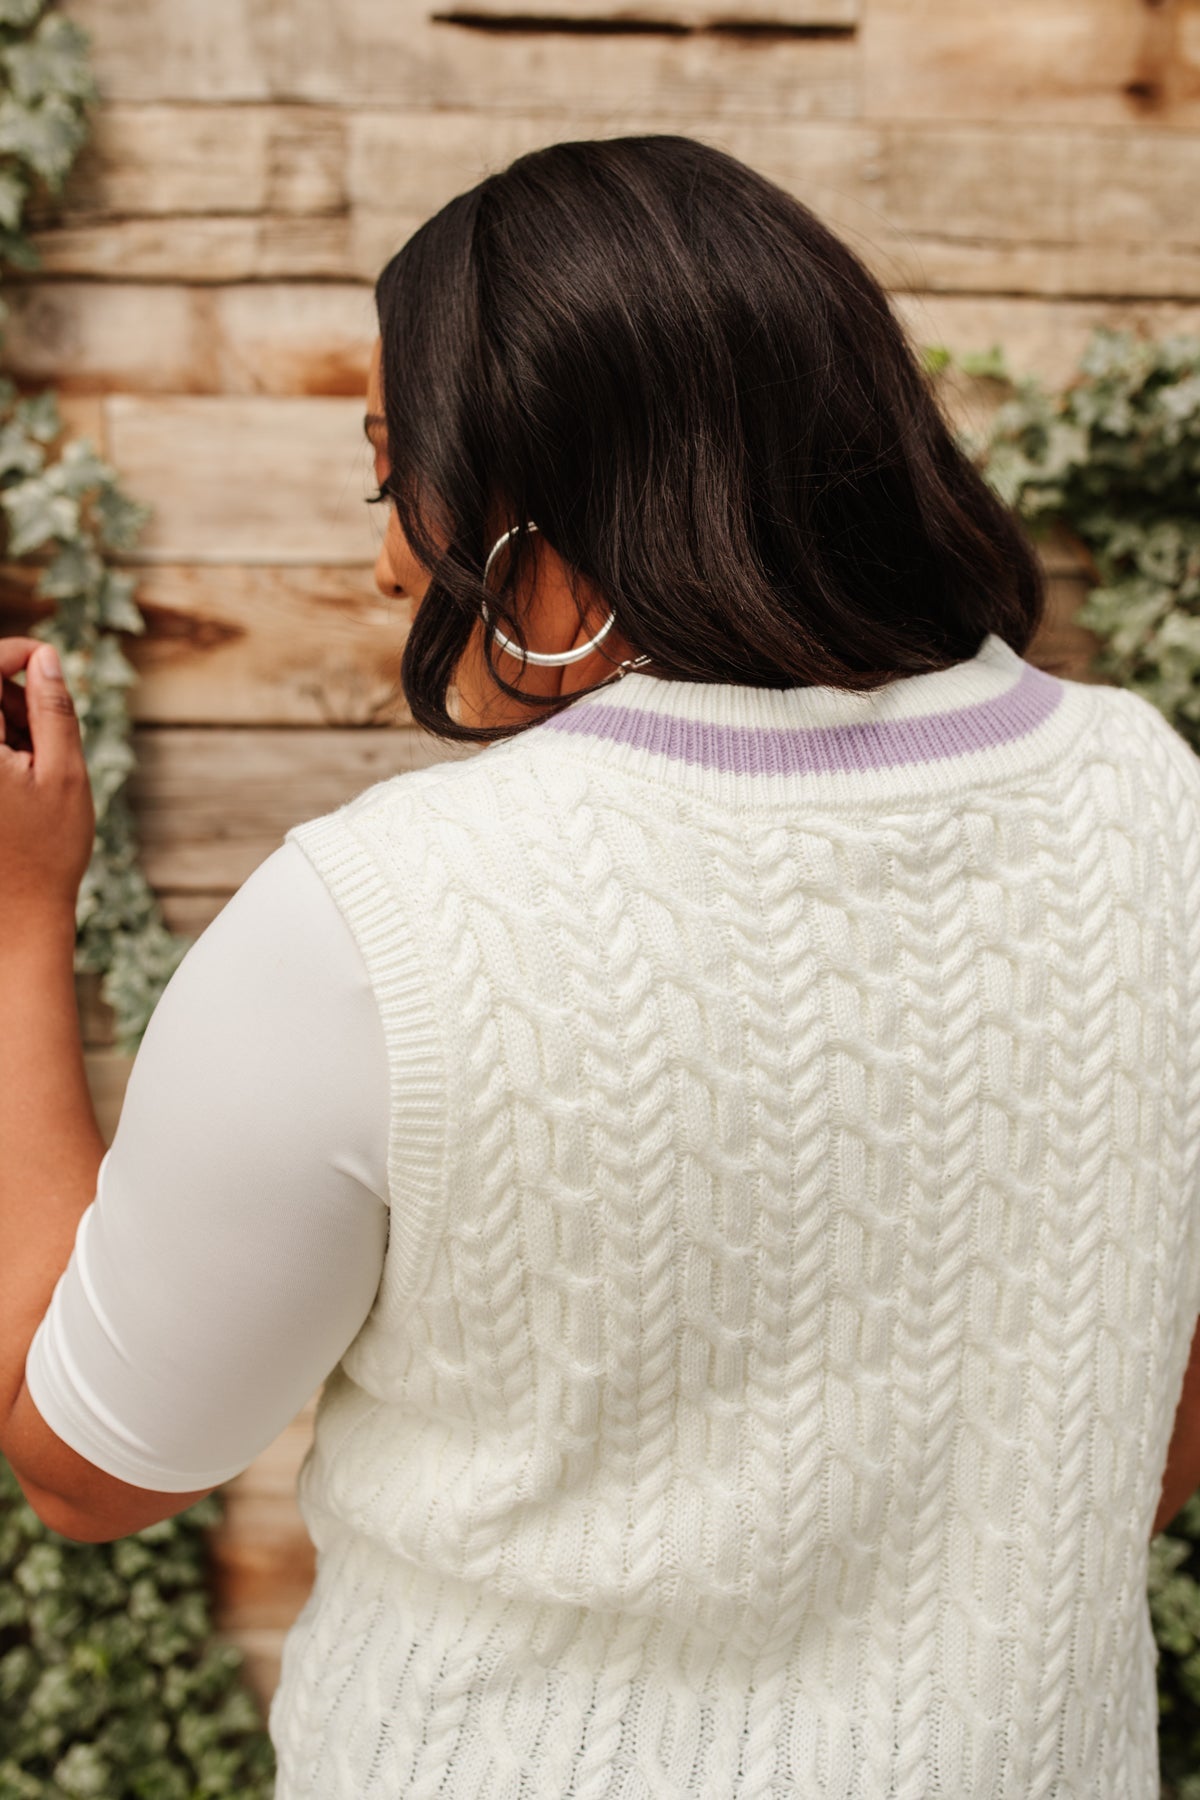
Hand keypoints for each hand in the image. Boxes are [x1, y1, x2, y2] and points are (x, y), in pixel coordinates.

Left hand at [0, 638, 94, 930]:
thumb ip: (54, 709)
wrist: (14, 917)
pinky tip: (16, 780)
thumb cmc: (45, 852)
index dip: (15, 652)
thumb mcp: (64, 773)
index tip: (47, 660)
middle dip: (12, 696)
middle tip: (49, 735)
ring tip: (35, 766)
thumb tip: (45, 657)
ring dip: (4, 724)